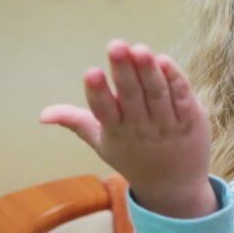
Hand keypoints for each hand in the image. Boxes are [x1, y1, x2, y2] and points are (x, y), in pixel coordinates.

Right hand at [40, 40, 216, 217]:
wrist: (174, 186)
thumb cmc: (133, 157)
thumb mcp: (102, 143)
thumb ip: (76, 122)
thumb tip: (42, 114)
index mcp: (115, 131)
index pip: (104, 110)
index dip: (97, 91)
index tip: (91, 72)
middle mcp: (141, 128)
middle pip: (132, 97)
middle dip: (124, 71)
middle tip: (116, 46)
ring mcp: (168, 125)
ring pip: (158, 95)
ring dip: (149, 71)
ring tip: (140, 49)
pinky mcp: (191, 120)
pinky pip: (183, 98)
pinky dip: (175, 80)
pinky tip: (165, 61)